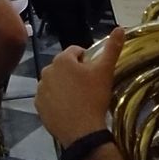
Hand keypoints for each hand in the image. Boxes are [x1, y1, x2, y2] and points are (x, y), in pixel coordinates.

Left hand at [36, 26, 124, 145]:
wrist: (82, 131)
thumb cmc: (94, 97)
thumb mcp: (105, 71)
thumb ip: (112, 48)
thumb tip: (120, 28)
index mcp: (62, 59)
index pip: (75, 51)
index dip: (87, 60)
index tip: (95, 72)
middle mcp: (46, 71)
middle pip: (64, 66)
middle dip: (74, 72)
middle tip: (88, 86)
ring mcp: (40, 89)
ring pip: (55, 81)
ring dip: (64, 85)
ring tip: (79, 98)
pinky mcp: (38, 105)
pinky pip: (48, 97)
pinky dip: (56, 99)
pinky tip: (68, 108)